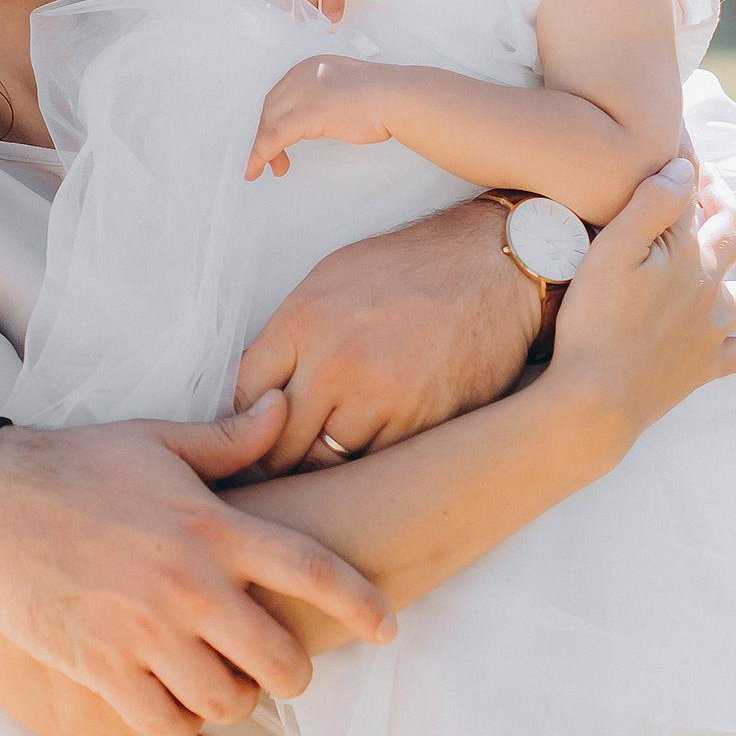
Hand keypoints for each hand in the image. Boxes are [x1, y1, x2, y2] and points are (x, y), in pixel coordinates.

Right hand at [0, 397, 397, 735]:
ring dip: (236, 700)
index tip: (389, 626)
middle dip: (293, 673)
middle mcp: (188, 587)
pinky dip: (180, 725)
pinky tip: (174, 703)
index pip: (313, 570)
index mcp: (212, 527)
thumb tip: (283, 407)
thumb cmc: (74, 465)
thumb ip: (230, 440)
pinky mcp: (100, 668)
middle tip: (279, 665)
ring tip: (224, 682)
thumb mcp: (156, 441)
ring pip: (228, 703)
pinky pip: (166, 726)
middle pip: (282, 662)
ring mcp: (144, 633)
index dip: (363, 604)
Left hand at [233, 198, 543, 472]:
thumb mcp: (330, 279)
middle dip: (276, 459)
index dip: (243, 422)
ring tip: (325, 467)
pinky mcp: (422, 424)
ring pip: (325, 466)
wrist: (494, 265)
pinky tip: (371, 454)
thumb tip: (252, 392)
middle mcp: (335, 363)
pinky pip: (375, 468)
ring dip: (323, 470)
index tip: (253, 433)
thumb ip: (287, 337)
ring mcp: (380, 398)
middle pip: (277, 445)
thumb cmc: (409, 269)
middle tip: (280, 467)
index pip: (242, 397)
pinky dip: (369, 468)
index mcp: (302, 322)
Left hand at [247, 56, 398, 177]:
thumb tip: (319, 118)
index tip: (274, 139)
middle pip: (270, 108)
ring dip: (262, 149)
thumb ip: (326, 97)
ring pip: (268, 124)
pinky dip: (261, 154)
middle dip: (266, 135)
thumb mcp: (345, 88)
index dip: (273, 119)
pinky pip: (273, 137)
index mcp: (311, 66)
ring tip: (266, 169)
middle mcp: (301, 75)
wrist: (396, 97)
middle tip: (269, 159)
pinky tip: (258, 168)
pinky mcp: (307, 113)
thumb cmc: (382, 97)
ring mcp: (303, 93)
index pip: (280, 95)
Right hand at [550, 159, 735, 441]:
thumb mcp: (611, 252)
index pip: (691, 195)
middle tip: (718, 189)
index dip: (689, 166)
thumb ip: (651, 205)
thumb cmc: (596, 323)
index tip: (682, 142)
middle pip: (732, 234)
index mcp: (684, 253)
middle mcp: (707, 286)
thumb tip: (687, 169)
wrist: (599, 398)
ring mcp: (710, 328)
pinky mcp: (704, 366)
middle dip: (728, 205)